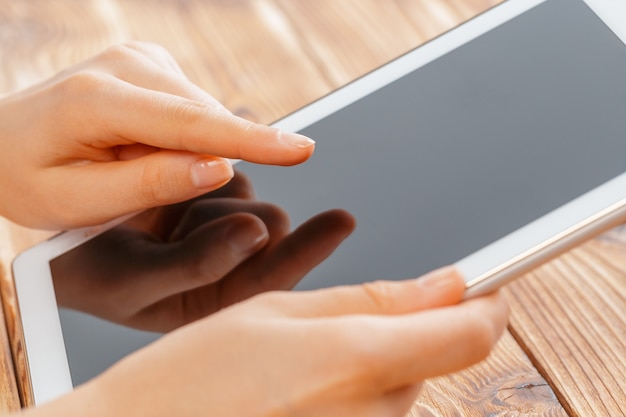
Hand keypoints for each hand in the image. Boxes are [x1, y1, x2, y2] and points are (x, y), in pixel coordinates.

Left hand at [0, 42, 314, 229]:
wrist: (3, 140)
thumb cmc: (29, 176)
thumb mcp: (76, 201)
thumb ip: (150, 185)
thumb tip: (220, 167)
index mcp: (98, 100)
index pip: (192, 124)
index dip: (250, 142)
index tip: (301, 151)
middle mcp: (127, 64)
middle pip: (205, 121)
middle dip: (202, 161)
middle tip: (136, 184)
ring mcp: (142, 58)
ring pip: (204, 116)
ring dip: (188, 151)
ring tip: (129, 164)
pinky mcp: (153, 64)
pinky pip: (195, 110)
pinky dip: (184, 137)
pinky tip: (140, 146)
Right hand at [34, 268, 508, 416]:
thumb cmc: (189, 378)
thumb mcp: (277, 310)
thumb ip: (372, 299)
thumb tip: (444, 286)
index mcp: (355, 360)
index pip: (470, 334)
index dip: (488, 305)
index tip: (487, 287)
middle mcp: (371, 416)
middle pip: (429, 360)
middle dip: (404, 332)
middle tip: (333, 324)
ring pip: (400, 390)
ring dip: (372, 366)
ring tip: (301, 366)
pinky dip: (354, 397)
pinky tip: (300, 394)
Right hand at [51, 171, 354, 331]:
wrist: (65, 245)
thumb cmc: (93, 275)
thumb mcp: (136, 281)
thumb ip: (199, 264)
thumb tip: (258, 233)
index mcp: (221, 303)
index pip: (275, 276)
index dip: (310, 248)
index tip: (343, 220)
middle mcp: (231, 266)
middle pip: (269, 224)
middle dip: (227, 217)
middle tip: (174, 230)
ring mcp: (224, 226)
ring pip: (250, 191)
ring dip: (211, 194)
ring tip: (163, 218)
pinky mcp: (213, 194)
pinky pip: (231, 168)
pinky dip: (206, 170)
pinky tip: (172, 195)